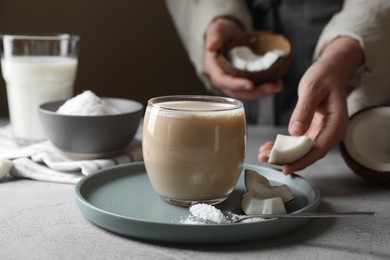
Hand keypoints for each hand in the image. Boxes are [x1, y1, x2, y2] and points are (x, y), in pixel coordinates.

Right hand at [203, 17, 282, 99]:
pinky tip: (277, 84)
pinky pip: (252, 91)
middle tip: (271, 86)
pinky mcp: (241, 83)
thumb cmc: (221, 32)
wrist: (227, 36)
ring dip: (262, 93)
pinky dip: (264, 89)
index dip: (236, 84)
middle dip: (255, 92)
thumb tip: (211, 46)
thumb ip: (214, 36)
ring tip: (277, 86)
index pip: (223, 80)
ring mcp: (232, 83)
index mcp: (213, 69)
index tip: (251, 84)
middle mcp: (221, 80)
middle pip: (237, 91)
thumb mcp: (217, 30)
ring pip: (246, 94)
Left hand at [258, 37, 363, 173]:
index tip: (286, 168)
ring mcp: (322, 132)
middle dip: (287, 159)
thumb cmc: (324, 76)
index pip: (319, 149)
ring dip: (283, 153)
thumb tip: (295, 132)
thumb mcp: (312, 88)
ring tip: (263, 154)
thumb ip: (304, 110)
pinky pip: (299, 142)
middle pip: (309, 153)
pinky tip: (270, 146)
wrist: (331, 70)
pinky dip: (285, 145)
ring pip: (302, 149)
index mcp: (336, 124)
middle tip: (266, 159)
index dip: (302, 160)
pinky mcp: (313, 130)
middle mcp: (331, 132)